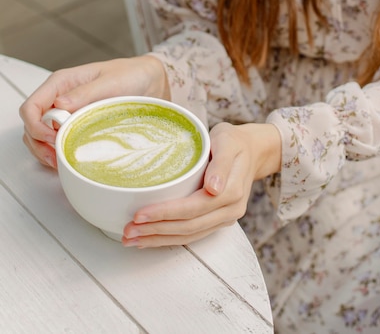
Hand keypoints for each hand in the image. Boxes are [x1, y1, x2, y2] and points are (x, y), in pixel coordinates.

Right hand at [20, 55, 169, 168]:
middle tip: (57, 156)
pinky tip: (68, 158)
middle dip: (38, 143)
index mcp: (62, 83)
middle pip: (31, 125)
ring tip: (61, 160)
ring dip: (45, 151)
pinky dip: (57, 152)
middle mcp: (59, 97)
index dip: (35, 126)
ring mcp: (67, 112)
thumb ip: (84, 92)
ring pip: (40, 136)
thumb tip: (60, 104)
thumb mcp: (110, 82)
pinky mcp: (77, 124)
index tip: (52, 138)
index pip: (31, 106)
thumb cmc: (130, 75)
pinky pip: (58, 141)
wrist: (149, 81)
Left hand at [122, 121, 280, 247]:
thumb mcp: (228, 141)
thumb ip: (221, 164)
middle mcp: (230, 210)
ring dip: (159, 239)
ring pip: (189, 235)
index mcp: (232, 191)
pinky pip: (192, 234)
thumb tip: (214, 189)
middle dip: (156, 231)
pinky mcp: (217, 220)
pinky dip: (169, 238)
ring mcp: (224, 218)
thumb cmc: (235, 141)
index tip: (140, 214)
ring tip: (131, 239)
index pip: (193, 208)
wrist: (252, 149)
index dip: (165, 213)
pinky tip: (150, 238)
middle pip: (188, 226)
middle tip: (128, 231)